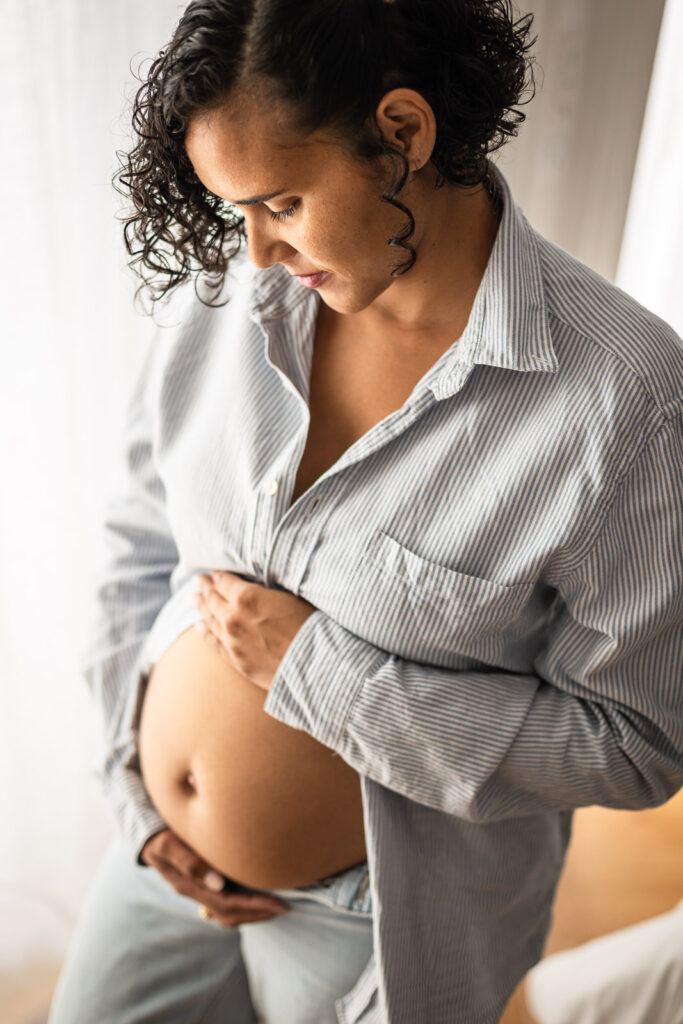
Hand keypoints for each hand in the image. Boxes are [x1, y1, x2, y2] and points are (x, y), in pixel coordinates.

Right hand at [141, 829, 290, 926]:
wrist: (146, 833)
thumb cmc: (159, 834)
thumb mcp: (167, 844)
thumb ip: (188, 861)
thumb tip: (217, 883)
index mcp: (189, 886)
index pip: (227, 904)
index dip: (255, 906)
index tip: (279, 904)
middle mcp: (197, 892)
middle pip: (231, 914)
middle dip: (259, 913)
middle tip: (287, 907)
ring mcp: (200, 889)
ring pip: (228, 912)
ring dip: (253, 911)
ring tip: (278, 905)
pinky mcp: (205, 882)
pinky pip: (227, 901)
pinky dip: (245, 902)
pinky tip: (260, 893)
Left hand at [194, 571, 315, 691]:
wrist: (313, 666)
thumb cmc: (310, 627)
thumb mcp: (291, 597)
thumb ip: (267, 590)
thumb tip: (257, 586)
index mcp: (246, 597)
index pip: (224, 581)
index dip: (218, 574)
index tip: (214, 571)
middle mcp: (232, 618)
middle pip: (212, 598)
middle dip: (205, 588)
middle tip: (199, 580)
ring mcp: (231, 641)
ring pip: (209, 619)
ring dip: (201, 606)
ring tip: (194, 598)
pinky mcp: (235, 660)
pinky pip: (213, 642)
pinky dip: (204, 631)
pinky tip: (199, 625)